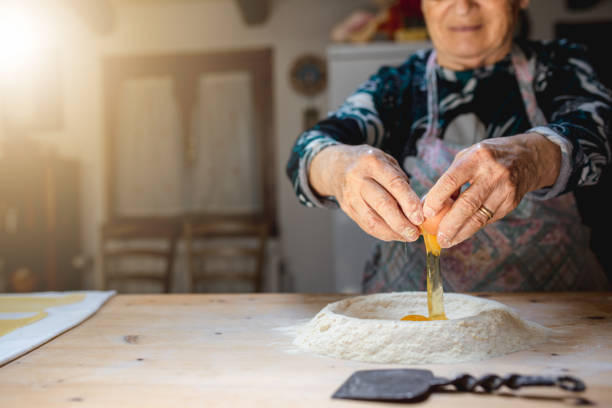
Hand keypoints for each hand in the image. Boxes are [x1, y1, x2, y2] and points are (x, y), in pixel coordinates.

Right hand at [309, 144, 423, 241]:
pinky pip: (366, 225)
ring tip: (408, 236)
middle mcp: (358, 179)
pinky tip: (395, 234)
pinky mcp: (347, 209)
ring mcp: (350, 195)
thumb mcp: (385, 161)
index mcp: (372, 162)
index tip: (420, 217)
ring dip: (393, 232)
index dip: (409, 202)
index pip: (394, 184)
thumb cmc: (368, 164)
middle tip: (415, 233)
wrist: (335, 166)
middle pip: (382, 204)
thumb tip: (416, 208)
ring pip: (372, 220)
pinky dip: (383, 233)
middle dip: (401, 222)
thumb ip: (400, 181)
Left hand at [422, 133, 560, 247]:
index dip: (437, 198)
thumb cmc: (487, 157)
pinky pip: (488, 219)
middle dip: (450, 224)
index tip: (426, 212)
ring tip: (446, 241)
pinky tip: (461, 234)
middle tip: (437, 237)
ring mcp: (505, 190)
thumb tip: (427, 204)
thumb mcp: (467, 157)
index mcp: (477, 157)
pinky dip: (472, 228)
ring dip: (460, 233)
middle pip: (467, 204)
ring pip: (480, 217)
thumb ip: (449, 179)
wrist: (528, 157)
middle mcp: (493, 173)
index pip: (452, 180)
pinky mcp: (511, 203)